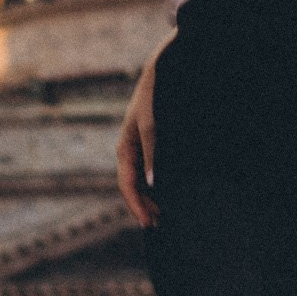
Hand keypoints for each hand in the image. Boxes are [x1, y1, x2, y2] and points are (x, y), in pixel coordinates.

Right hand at [117, 43, 162, 226]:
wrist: (166, 70)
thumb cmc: (155, 97)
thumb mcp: (152, 125)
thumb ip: (153, 154)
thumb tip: (152, 183)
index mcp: (124, 149)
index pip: (127, 185)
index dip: (136, 206)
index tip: (148, 223)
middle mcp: (131, 151)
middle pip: (135, 186)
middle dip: (145, 206)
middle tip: (160, 225)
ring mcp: (142, 148)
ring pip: (144, 180)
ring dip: (153, 197)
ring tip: (166, 215)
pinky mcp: (155, 144)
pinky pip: (153, 170)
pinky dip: (160, 184)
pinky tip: (172, 192)